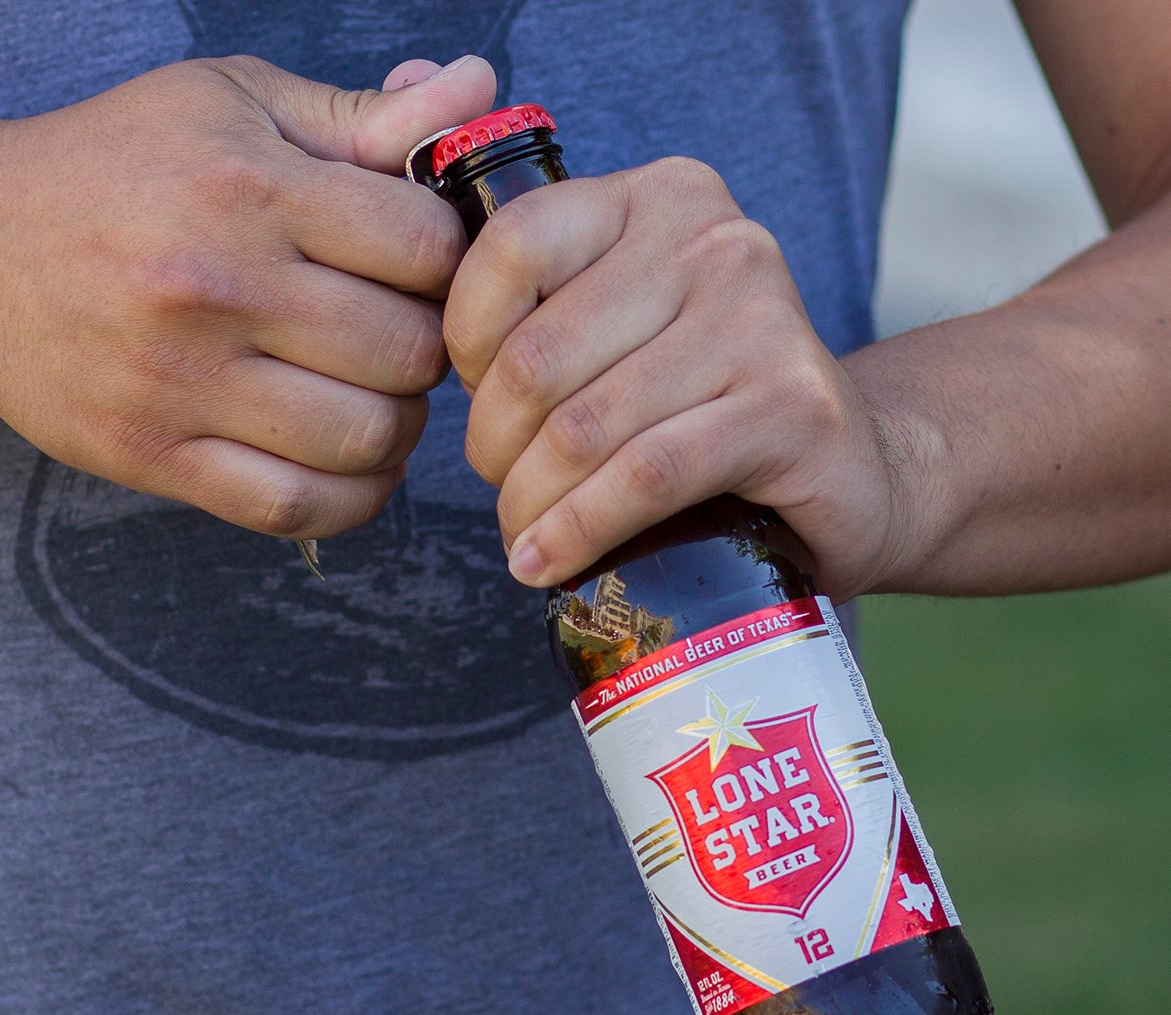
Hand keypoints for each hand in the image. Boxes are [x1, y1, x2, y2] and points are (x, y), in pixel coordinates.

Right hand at [0, 54, 494, 537]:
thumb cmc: (120, 168)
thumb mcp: (235, 107)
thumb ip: (362, 117)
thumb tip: (478, 89)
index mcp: (248, 189)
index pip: (425, 248)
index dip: (451, 265)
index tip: (424, 273)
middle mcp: (217, 287)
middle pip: (409, 353)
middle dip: (430, 351)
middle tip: (403, 339)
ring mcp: (183, 382)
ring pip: (367, 438)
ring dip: (400, 428)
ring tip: (379, 397)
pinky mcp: (157, 454)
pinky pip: (299, 508)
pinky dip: (353, 497)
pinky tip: (354, 460)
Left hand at [444, 157, 911, 601]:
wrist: (851, 469)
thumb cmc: (708, 405)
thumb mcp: (628, 328)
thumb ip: (547, 299)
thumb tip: (417, 289)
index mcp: (660, 197)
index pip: (514, 245)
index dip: (465, 342)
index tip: (473, 402)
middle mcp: (717, 239)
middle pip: (541, 355)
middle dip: (495, 446)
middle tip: (502, 492)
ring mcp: (763, 319)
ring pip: (587, 427)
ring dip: (530, 503)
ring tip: (522, 540)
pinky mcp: (792, 407)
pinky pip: (646, 475)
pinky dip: (580, 530)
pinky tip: (547, 563)